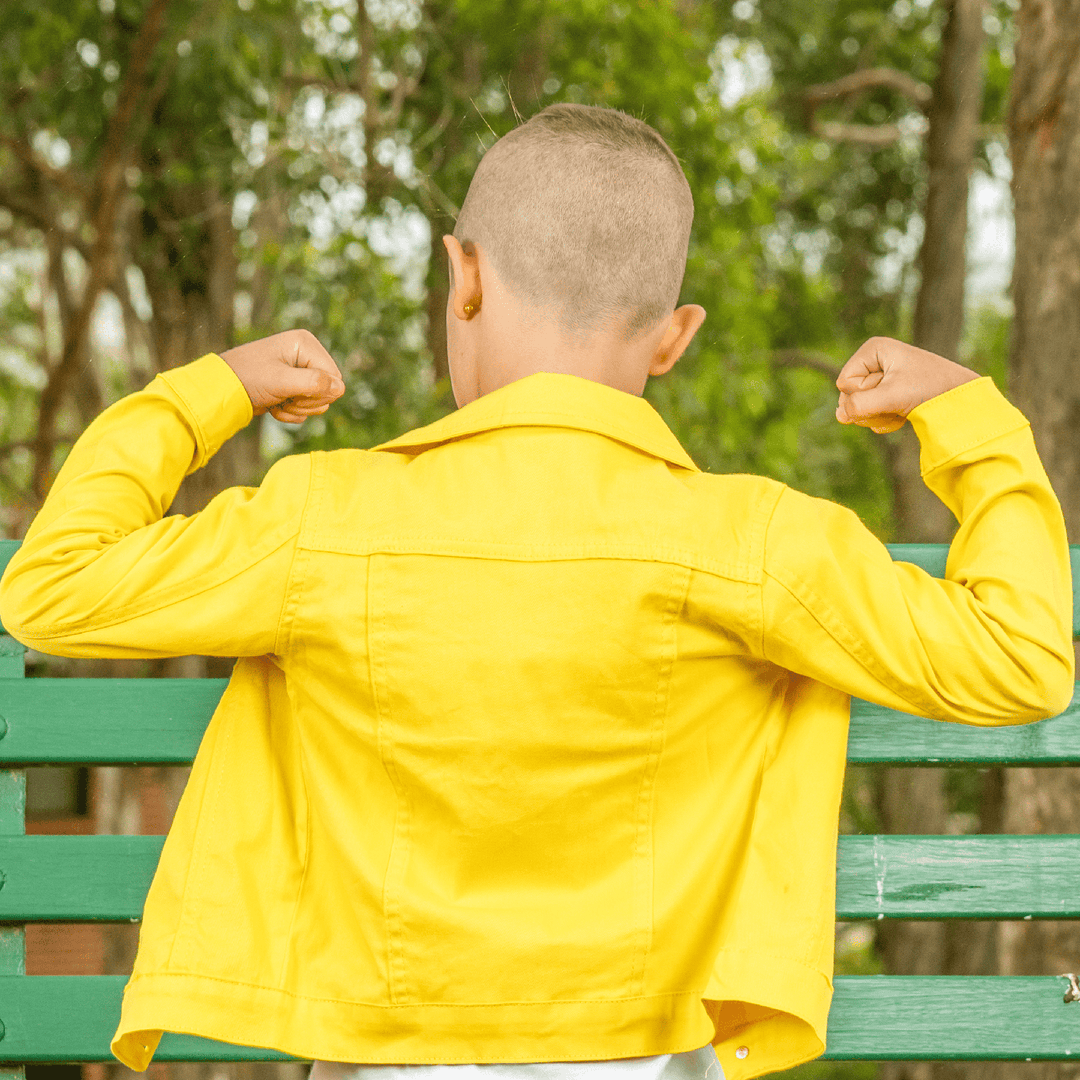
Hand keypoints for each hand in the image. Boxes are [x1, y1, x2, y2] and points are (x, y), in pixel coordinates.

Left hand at [219, 329, 345, 423]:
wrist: (221, 389)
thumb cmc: (248, 378)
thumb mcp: (281, 380)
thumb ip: (313, 383)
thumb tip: (341, 388)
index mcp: (306, 344)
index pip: (335, 378)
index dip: (317, 392)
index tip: (292, 392)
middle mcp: (306, 355)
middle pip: (329, 391)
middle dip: (306, 402)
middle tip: (283, 397)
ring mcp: (300, 372)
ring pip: (319, 402)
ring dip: (298, 409)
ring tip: (277, 400)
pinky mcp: (294, 387)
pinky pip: (307, 408)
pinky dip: (291, 412)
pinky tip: (274, 406)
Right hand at [835, 336, 979, 433]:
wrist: (961, 399)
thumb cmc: (930, 389)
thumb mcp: (892, 396)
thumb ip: (860, 405)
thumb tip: (840, 416)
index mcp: (872, 350)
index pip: (844, 383)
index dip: (864, 394)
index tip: (892, 390)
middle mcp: (873, 361)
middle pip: (849, 396)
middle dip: (870, 407)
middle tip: (896, 403)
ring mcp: (879, 378)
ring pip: (857, 408)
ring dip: (878, 416)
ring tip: (901, 409)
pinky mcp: (886, 392)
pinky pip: (869, 412)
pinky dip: (885, 419)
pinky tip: (903, 415)